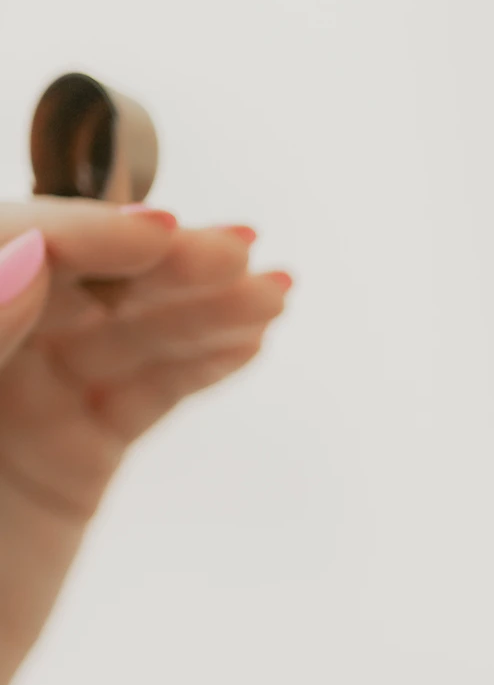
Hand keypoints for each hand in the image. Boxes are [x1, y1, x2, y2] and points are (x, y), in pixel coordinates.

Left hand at [0, 200, 291, 684]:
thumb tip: (33, 253)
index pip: (14, 243)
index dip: (88, 233)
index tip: (160, 238)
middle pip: (84, 280)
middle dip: (166, 264)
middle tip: (243, 258)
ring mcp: (30, 396)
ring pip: (126, 334)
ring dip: (204, 308)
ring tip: (276, 295)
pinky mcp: (75, 452)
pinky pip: (144, 393)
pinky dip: (197, 366)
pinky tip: (247, 344)